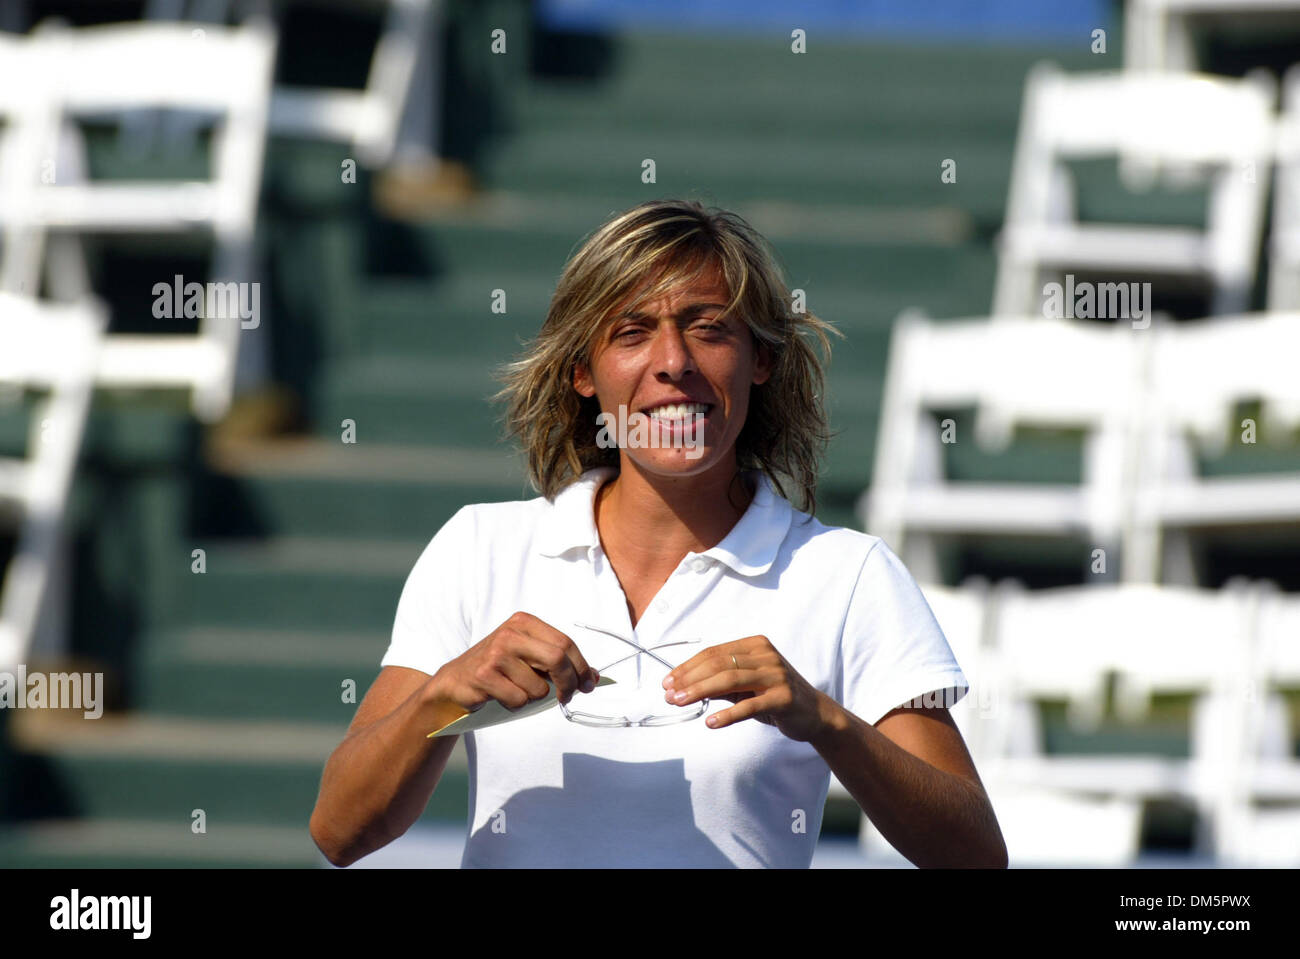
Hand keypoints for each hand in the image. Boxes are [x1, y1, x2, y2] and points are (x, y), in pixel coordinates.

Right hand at [431, 612, 599, 712]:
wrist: (455, 682)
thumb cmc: (499, 670)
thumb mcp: (529, 658)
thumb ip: (559, 664)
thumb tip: (594, 678)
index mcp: (524, 623)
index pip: (566, 643)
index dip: (582, 667)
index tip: (588, 685)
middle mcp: (510, 633)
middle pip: (557, 659)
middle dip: (569, 684)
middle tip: (567, 698)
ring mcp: (495, 653)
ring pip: (538, 687)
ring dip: (534, 698)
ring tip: (515, 690)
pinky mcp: (484, 675)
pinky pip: (518, 699)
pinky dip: (516, 705)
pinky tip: (501, 696)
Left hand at [662, 635, 829, 741]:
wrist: (815, 713)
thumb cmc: (775, 697)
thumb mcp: (746, 686)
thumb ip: (720, 684)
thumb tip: (682, 688)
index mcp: (755, 645)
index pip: (713, 653)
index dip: (688, 667)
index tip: (667, 682)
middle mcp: (766, 655)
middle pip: (718, 664)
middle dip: (689, 679)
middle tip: (669, 695)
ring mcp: (776, 674)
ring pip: (730, 680)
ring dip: (700, 692)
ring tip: (681, 703)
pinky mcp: (783, 697)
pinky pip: (750, 705)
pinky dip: (728, 715)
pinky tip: (711, 722)